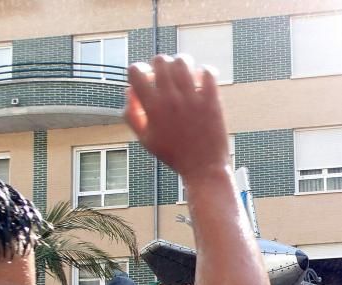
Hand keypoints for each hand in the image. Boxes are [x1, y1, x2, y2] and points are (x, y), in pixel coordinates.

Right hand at [125, 55, 230, 179]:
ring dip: (182, 63)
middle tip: (167, 76)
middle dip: (160, 64)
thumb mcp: (145, 139)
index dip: (138, 70)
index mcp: (152, 107)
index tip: (146, 79)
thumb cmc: (173, 155)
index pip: (136, 70)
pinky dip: (204, 71)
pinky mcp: (212, 101)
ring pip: (183, 61)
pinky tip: (202, 80)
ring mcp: (192, 98)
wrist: (203, 169)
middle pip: (160, 60)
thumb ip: (132, 115)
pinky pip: (208, 72)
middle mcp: (171, 99)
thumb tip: (130, 91)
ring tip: (185, 75)